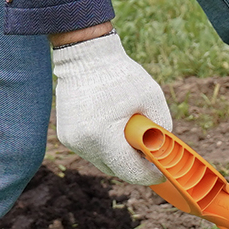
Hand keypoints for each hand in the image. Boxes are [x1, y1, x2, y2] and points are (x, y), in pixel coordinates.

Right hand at [50, 32, 173, 184]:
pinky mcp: (66, 136)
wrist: (85, 55)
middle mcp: (82, 143)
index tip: (161, 170)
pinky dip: (105, 145)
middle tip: (149, 151)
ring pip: (103, 162)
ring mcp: (71, 141)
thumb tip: (162, 155)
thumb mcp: (152, 99)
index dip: (149, 174)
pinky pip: (92, 151)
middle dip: (134, 164)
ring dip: (119, 154)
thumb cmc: (121, 75)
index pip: (130, 171)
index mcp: (102, 135)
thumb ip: (161, 131)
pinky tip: (112, 126)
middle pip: (116, 170)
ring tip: (129, 131)